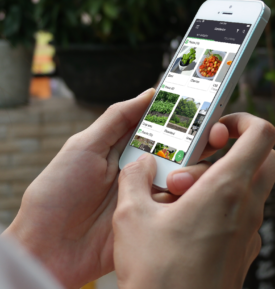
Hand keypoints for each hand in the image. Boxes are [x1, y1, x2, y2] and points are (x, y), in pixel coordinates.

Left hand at [3, 88, 227, 288]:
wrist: (47, 247)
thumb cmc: (58, 190)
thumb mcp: (85, 145)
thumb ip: (117, 119)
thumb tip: (149, 94)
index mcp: (125, 149)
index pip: (161, 127)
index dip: (181, 117)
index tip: (201, 105)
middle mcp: (142, 170)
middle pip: (181, 152)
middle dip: (198, 142)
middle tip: (214, 135)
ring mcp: (149, 197)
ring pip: (186, 178)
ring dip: (192, 172)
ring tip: (179, 176)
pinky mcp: (152, 224)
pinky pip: (179, 208)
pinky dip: (187, 200)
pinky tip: (185, 194)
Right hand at [113, 113, 274, 288]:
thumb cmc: (158, 277)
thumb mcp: (132, 216)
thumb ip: (135, 177)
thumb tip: (141, 165)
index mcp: (226, 190)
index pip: (261, 136)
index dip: (243, 121)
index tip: (218, 126)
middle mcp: (246, 209)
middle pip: (264, 159)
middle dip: (236, 149)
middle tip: (200, 158)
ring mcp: (248, 233)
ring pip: (250, 187)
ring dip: (221, 180)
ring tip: (179, 196)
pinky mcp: (242, 251)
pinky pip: (240, 214)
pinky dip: (220, 206)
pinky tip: (183, 221)